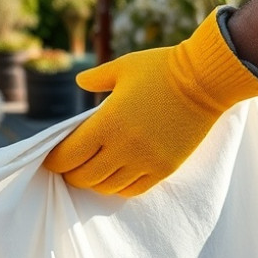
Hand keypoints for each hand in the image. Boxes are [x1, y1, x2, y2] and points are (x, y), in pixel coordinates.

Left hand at [42, 8, 257, 196]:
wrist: (205, 81)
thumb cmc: (162, 69)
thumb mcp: (123, 67)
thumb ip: (96, 78)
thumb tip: (79, 82)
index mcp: (107, 122)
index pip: (69, 155)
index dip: (55, 160)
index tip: (51, 157)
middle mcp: (124, 147)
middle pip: (84, 177)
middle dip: (71, 173)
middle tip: (70, 166)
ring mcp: (145, 161)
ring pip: (107, 188)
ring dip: (95, 182)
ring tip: (92, 171)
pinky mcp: (164, 169)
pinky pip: (132, 190)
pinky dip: (118, 187)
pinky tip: (115, 176)